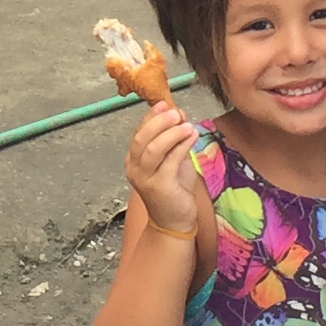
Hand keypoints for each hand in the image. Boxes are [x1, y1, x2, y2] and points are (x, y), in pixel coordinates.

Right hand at [124, 103, 208, 234]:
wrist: (174, 221)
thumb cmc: (174, 190)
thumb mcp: (173, 160)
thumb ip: (174, 140)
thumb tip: (179, 114)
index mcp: (134, 159)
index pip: (138, 132)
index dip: (151, 117)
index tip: (165, 104)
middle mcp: (134, 168)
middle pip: (142, 138)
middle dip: (159, 122)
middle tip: (175, 112)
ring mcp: (144, 178)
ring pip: (153, 149)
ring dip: (171, 133)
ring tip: (187, 124)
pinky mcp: (159, 186)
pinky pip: (170, 161)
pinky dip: (181, 146)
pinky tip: (192, 136)